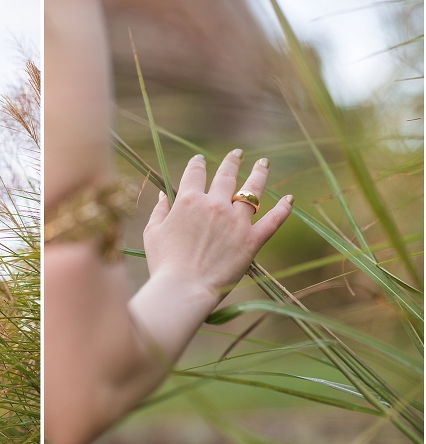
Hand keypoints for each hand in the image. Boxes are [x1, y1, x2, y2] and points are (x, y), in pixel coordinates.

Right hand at [143, 150, 292, 296]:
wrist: (184, 289)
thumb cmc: (164, 263)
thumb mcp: (153, 233)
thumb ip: (159, 210)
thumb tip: (163, 194)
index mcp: (188, 201)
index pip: (194, 173)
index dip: (197, 164)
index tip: (199, 160)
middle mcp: (214, 204)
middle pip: (226, 176)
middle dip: (232, 162)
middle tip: (238, 153)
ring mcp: (236, 221)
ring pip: (252, 191)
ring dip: (259, 174)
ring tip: (263, 164)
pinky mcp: (252, 240)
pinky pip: (273, 220)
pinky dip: (283, 209)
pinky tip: (290, 198)